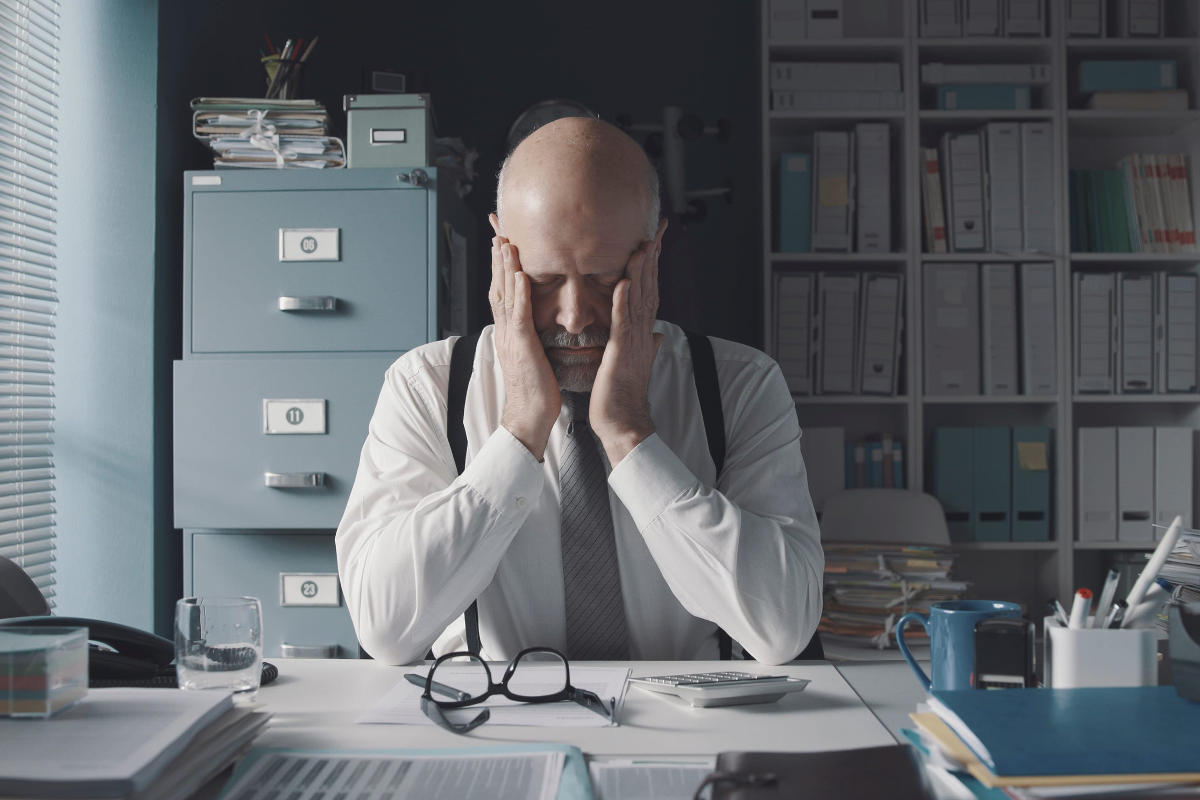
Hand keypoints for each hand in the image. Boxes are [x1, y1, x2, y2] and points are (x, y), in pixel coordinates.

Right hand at [488, 215, 559, 459]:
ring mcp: (511, 336)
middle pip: (498, 286)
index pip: (504, 293)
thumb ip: (534, 337)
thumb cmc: (537, 391)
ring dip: (504, 266)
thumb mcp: (535, 356)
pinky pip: (518, 313)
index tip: (504, 244)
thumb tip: (539, 325)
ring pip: (504, 294)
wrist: (530, 417)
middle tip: (498, 231)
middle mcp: (506, 330)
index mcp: (510, 332)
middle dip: (498, 258)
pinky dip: (517, 291)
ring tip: (505, 241)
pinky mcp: (521, 345)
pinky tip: (518, 273)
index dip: (503, 268)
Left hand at [590, 220, 667, 464]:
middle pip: (650, 287)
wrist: (623, 422)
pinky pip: (623, 323)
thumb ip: (648, 345)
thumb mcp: (635, 363)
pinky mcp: (620, 352)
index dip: (652, 265)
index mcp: (643, 333)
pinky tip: (625, 282)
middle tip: (656, 229)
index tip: (654, 239)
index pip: (649, 291)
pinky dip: (624, 301)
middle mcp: (643, 333)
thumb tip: (660, 334)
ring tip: (643, 245)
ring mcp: (633, 341)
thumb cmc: (623, 395)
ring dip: (641, 272)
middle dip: (652, 257)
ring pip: (639, 300)